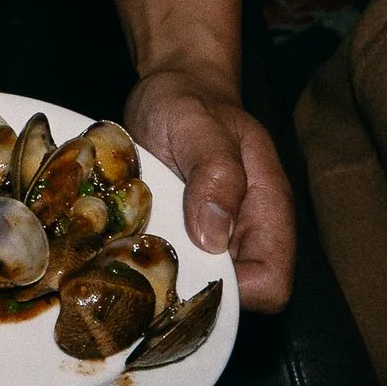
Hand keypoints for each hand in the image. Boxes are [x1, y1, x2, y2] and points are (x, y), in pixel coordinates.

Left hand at [125, 67, 295, 311]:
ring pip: (195, 285)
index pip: (270, 286)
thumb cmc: (192, 103)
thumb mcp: (200, 128)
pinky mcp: (178, 236)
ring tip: (124, 257)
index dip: (237, 292)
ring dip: (162, 279)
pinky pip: (168, 266)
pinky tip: (116, 249)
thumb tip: (213, 237)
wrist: (171, 88)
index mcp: (266, 216)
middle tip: (142, 268)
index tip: (189, 270)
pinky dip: (144, 262)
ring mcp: (209, 239)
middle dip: (190, 291)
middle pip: (230, 297)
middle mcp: (241, 237)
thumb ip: (216, 174)